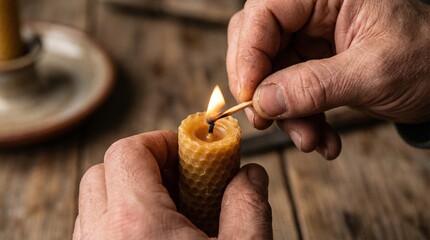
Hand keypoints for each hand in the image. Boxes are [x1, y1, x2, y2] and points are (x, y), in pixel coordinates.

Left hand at [73, 130, 271, 238]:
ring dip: (129, 191)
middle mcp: (100, 237)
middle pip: (103, 171)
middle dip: (142, 163)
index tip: (187, 149)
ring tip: (169, 208)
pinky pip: (94, 227)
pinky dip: (120, 218)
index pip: (128, 152)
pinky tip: (155, 235)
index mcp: (136, 225)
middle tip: (178, 177)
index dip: (159, 142)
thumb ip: (248, 206)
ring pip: (94, 200)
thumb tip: (251, 175)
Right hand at [227, 0, 429, 158]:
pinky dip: (301, 120)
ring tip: (311, 141)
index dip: (248, 54)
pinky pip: (290, 93)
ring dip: (286, 115)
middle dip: (262, 89)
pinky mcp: (314, 65)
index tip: (249, 97)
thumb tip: (263, 101)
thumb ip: (315, 86)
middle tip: (266, 121)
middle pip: (257, 43)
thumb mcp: (374, 72)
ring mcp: (311, 39)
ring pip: (270, 75)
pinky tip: (322, 139)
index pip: (265, 14)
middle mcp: (312, 11)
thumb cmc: (427, 59)